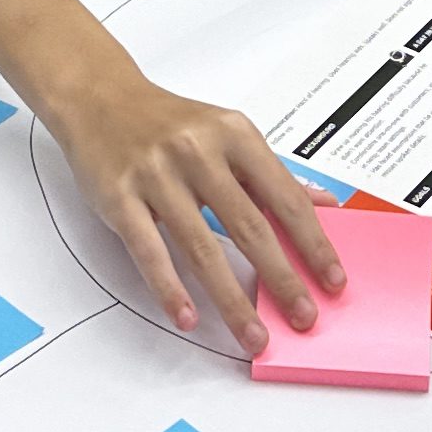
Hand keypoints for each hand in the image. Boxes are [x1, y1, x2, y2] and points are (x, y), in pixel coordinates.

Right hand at [38, 73, 347, 353]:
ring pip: (201, 248)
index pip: (285, 198)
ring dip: (231, 299)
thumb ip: (274, 173)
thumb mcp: (229, 133)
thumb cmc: (168, 122)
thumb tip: (324, 204)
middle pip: (249, 226)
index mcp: (234, 134)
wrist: (99, 98)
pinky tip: (188, 316)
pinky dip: (170, 288)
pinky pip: (150, 251)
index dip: (313, 243)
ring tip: (252, 333)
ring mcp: (157, 175)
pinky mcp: (120, 197)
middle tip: (303, 316)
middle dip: (281, 278)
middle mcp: (198, 151)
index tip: (332, 279)